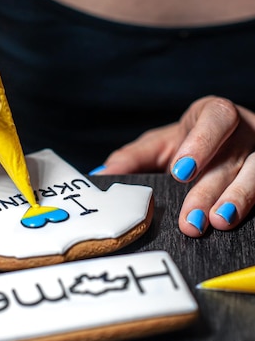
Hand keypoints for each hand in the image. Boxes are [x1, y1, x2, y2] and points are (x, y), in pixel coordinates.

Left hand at [92, 96, 254, 236]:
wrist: (223, 148)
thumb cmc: (189, 146)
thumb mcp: (160, 146)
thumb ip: (133, 158)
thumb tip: (101, 174)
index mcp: (215, 115)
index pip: (216, 118)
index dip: (201, 144)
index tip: (180, 172)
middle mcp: (245, 133)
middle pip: (233, 158)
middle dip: (210, 190)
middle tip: (191, 221)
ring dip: (239, 201)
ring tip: (219, 222)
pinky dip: (253, 207)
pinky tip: (239, 225)